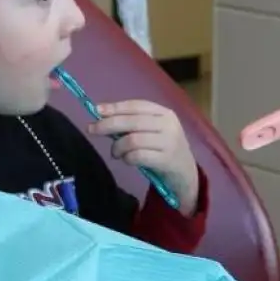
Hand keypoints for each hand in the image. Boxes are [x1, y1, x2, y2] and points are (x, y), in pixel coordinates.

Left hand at [90, 100, 199, 214]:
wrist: (186, 174)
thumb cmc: (164, 150)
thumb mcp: (153, 132)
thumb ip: (133, 124)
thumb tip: (102, 117)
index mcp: (165, 114)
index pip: (137, 105)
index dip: (116, 107)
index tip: (97, 110)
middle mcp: (169, 125)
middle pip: (132, 121)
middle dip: (108, 125)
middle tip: (93, 130)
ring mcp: (169, 143)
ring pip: (132, 140)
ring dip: (117, 147)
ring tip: (115, 153)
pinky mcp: (167, 160)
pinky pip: (138, 156)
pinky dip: (127, 158)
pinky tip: (127, 160)